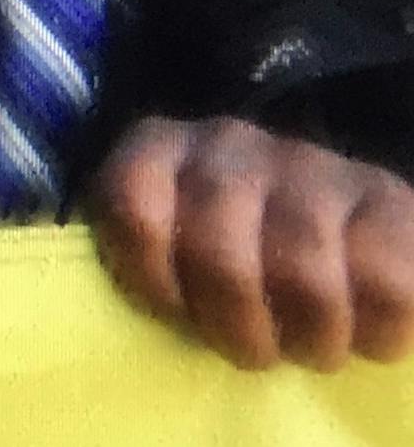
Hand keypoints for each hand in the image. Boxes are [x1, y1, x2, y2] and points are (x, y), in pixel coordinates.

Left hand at [89, 116, 413, 370]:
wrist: (331, 232)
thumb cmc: (225, 257)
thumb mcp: (161, 249)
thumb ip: (134, 260)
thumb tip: (106, 315)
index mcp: (156, 149)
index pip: (133, 213)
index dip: (153, 285)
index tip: (179, 319)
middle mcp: (228, 141)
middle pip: (220, 256)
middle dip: (238, 329)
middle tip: (255, 351)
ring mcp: (309, 162)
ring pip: (304, 275)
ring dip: (309, 339)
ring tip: (309, 348)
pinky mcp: (387, 195)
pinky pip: (387, 284)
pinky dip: (376, 331)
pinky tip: (363, 332)